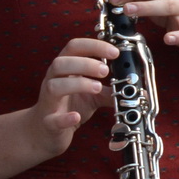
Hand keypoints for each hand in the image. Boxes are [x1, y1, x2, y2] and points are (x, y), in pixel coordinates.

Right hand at [28, 37, 118, 157]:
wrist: (46, 132)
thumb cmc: (68, 107)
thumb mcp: (92, 95)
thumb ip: (109, 89)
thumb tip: (132, 86)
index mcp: (65, 69)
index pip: (74, 47)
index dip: (94, 46)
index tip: (114, 52)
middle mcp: (53, 80)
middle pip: (61, 62)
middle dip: (85, 63)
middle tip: (106, 71)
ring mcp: (48, 101)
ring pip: (54, 86)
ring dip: (77, 84)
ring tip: (98, 88)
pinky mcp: (48, 122)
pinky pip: (53, 119)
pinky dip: (65, 117)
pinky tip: (77, 117)